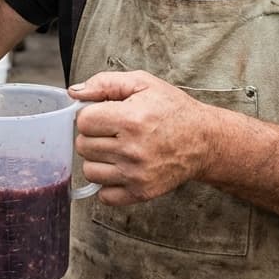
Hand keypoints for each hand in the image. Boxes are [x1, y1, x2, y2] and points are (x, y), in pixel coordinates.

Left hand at [70, 70, 211, 205]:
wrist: (204, 140)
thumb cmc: (173, 110)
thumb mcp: (143, 83)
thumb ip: (105, 83)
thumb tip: (74, 93)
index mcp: (131, 119)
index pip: (83, 121)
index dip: (91, 115)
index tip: (105, 115)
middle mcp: (132, 149)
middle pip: (83, 146)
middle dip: (94, 136)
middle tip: (114, 132)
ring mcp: (136, 174)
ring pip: (89, 171)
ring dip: (99, 160)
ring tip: (117, 150)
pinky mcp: (141, 192)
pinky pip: (104, 195)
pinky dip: (108, 184)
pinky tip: (121, 169)